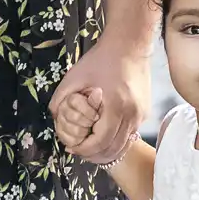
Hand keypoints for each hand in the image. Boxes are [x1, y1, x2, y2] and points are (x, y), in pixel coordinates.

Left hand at [50, 40, 149, 164]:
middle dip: (95, 155)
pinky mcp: (144, 112)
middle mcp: (133, 115)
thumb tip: (54, 118)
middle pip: (114, 149)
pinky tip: (103, 137)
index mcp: (116, 107)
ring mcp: (141, 115)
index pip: (100, 142)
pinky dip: (116, 140)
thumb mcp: (74, 77)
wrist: (129, 44)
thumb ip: (60, 99)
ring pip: (124, 145)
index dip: (84, 149)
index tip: (72, 148)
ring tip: (90, 149)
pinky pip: (130, 134)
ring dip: (107, 151)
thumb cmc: (101, 59)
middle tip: (80, 153)